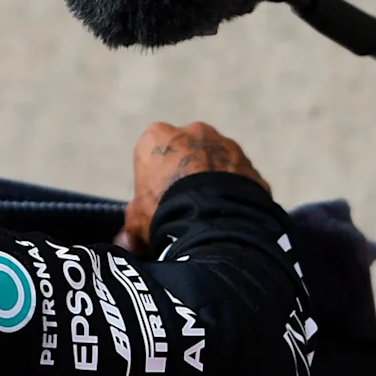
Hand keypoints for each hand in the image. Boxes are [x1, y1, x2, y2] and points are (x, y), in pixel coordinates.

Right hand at [124, 120, 266, 251]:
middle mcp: (193, 132)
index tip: (156, 202)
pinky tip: (229, 218)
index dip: (153, 180)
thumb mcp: (136, 223)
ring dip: (212, 181)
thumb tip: (125, 244)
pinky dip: (234, 193)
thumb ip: (131, 227)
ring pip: (215, 162)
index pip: (151, 154)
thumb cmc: (165, 215)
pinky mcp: (250, 164)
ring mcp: (226, 145)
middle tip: (184, 206)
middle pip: (186, 153)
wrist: (213, 225)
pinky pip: (239, 178)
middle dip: (185, 173)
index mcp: (157, 137)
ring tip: (209, 215)